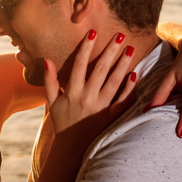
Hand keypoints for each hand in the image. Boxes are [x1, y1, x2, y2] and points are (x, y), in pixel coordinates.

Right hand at [45, 30, 137, 145]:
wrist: (72, 148)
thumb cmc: (62, 122)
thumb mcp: (52, 101)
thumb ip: (49, 80)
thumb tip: (46, 59)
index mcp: (72, 92)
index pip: (79, 65)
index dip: (85, 48)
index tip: (93, 32)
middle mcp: (87, 98)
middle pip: (100, 70)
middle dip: (110, 51)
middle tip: (120, 35)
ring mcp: (101, 107)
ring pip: (114, 82)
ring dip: (123, 64)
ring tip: (130, 49)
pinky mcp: (111, 116)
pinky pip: (122, 100)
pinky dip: (129, 88)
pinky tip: (135, 74)